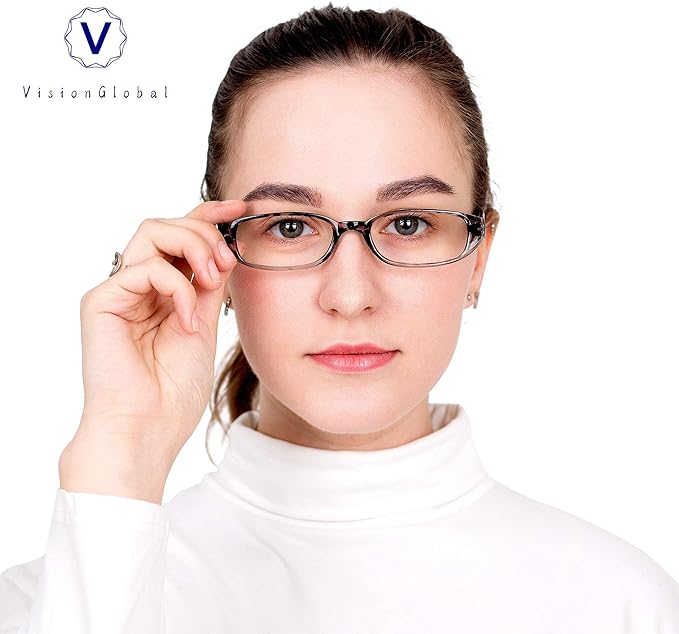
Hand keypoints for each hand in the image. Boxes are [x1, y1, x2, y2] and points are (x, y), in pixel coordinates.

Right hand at [59, 200, 245, 501]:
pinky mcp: (100, 302)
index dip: (209, 216)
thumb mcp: (205, 324)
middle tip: (228, 261)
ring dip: (192, 247)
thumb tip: (227, 247)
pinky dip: (176, 287)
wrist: (149, 430)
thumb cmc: (173, 390)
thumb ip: (209, 285)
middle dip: (205, 233)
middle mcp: (137, 286)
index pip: (181, 237)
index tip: (241, 209)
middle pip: (166, 225)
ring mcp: (117, 292)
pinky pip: (143, 268)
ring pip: (152, 232)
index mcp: (161, 291)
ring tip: (212, 281)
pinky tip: (187, 319)